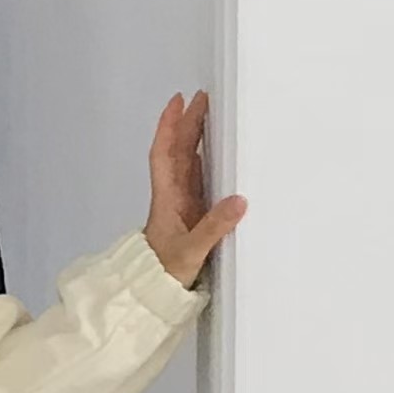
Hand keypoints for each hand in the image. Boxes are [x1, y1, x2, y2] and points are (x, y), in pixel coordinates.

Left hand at [143, 91, 245, 288]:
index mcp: (167, 197)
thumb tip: (240, 200)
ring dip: (197, 139)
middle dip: (189, 124)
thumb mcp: (192, 251)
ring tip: (214, 117)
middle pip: (178, 151)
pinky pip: (198, 180)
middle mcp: (173, 195)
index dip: (169, 126)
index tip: (178, 101)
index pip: (165, 153)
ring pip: (188, 163)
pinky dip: (206, 162)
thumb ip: (214, 227)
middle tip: (206, 98)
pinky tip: (218, 155)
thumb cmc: (167, 271)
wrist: (154, 293)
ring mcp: (182, 204)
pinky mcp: (192, 215)